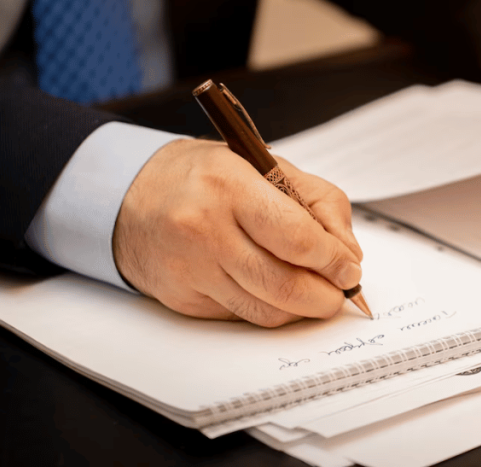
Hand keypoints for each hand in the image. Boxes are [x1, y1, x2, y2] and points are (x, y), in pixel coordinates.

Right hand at [112, 138, 362, 325]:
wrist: (130, 196)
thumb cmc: (204, 177)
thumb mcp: (264, 165)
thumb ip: (317, 202)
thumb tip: (348, 253)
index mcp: (230, 186)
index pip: (297, 238)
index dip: (334, 260)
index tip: (350, 268)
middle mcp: (205, 230)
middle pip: (285, 285)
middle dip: (326, 296)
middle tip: (341, 291)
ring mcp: (191, 269)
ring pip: (266, 311)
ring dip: (302, 309)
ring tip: (315, 293)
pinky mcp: (183, 299)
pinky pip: (241, 316)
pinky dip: (268, 309)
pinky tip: (273, 290)